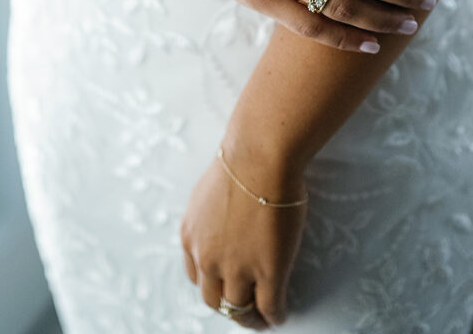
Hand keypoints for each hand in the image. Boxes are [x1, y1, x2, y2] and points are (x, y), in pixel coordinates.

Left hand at [180, 146, 306, 328]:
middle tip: (243, 310)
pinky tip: (281, 314)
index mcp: (192, 236)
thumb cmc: (242, 159)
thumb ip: (212, 213)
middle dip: (229, 307)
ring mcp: (237, 268)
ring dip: (251, 319)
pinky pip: (270, 306)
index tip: (224, 287)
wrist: (259, 156)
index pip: (197, 276)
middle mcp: (208, 258)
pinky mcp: (268, 272)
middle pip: (215, 299)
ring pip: (240, 310)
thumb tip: (225, 216)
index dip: (213, 285)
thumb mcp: (210, 190)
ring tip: (262, 320)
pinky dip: (275, 315)